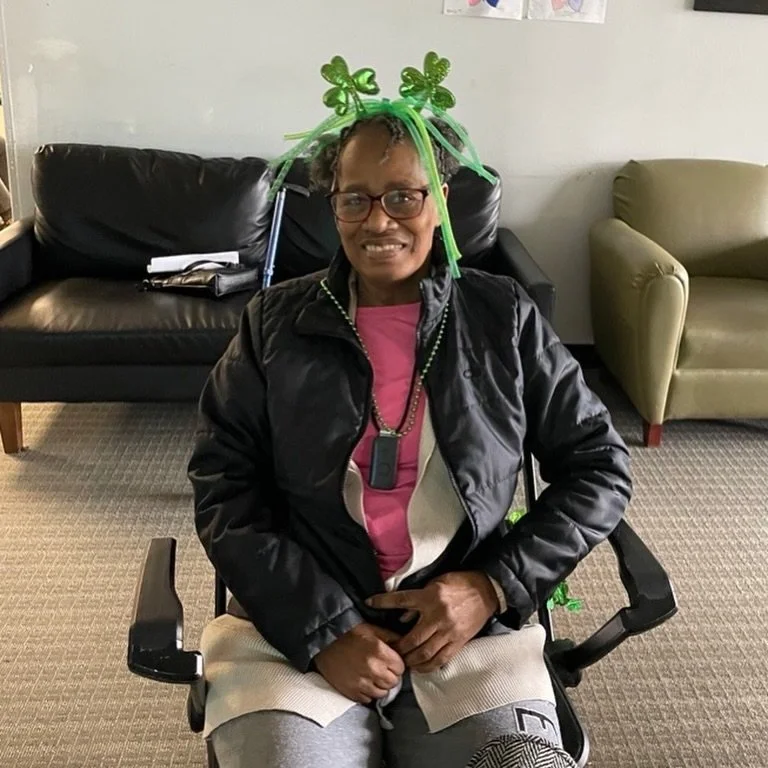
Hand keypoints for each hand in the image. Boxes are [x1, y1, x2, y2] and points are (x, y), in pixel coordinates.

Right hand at [313, 623, 404, 703]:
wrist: (323, 642)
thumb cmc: (348, 633)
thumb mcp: (372, 628)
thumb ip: (391, 637)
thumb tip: (405, 645)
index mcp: (380, 652)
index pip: (401, 667)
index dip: (396, 664)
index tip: (390, 661)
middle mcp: (373, 669)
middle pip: (393, 682)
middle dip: (390, 675)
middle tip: (382, 668)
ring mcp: (362, 683)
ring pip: (382, 693)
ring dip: (380, 685)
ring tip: (372, 676)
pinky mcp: (351, 692)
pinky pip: (368, 699)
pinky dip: (368, 692)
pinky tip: (363, 681)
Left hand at [366, 571, 498, 673]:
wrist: (486, 591)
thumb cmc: (458, 584)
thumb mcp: (435, 584)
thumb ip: (418, 600)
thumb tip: (402, 618)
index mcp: (430, 597)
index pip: (401, 600)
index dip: (383, 602)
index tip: (369, 603)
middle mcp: (437, 615)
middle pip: (411, 639)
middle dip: (398, 648)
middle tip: (389, 651)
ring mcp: (449, 631)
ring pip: (424, 653)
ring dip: (410, 660)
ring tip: (403, 662)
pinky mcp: (459, 642)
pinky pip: (440, 659)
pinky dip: (428, 666)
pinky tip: (419, 668)